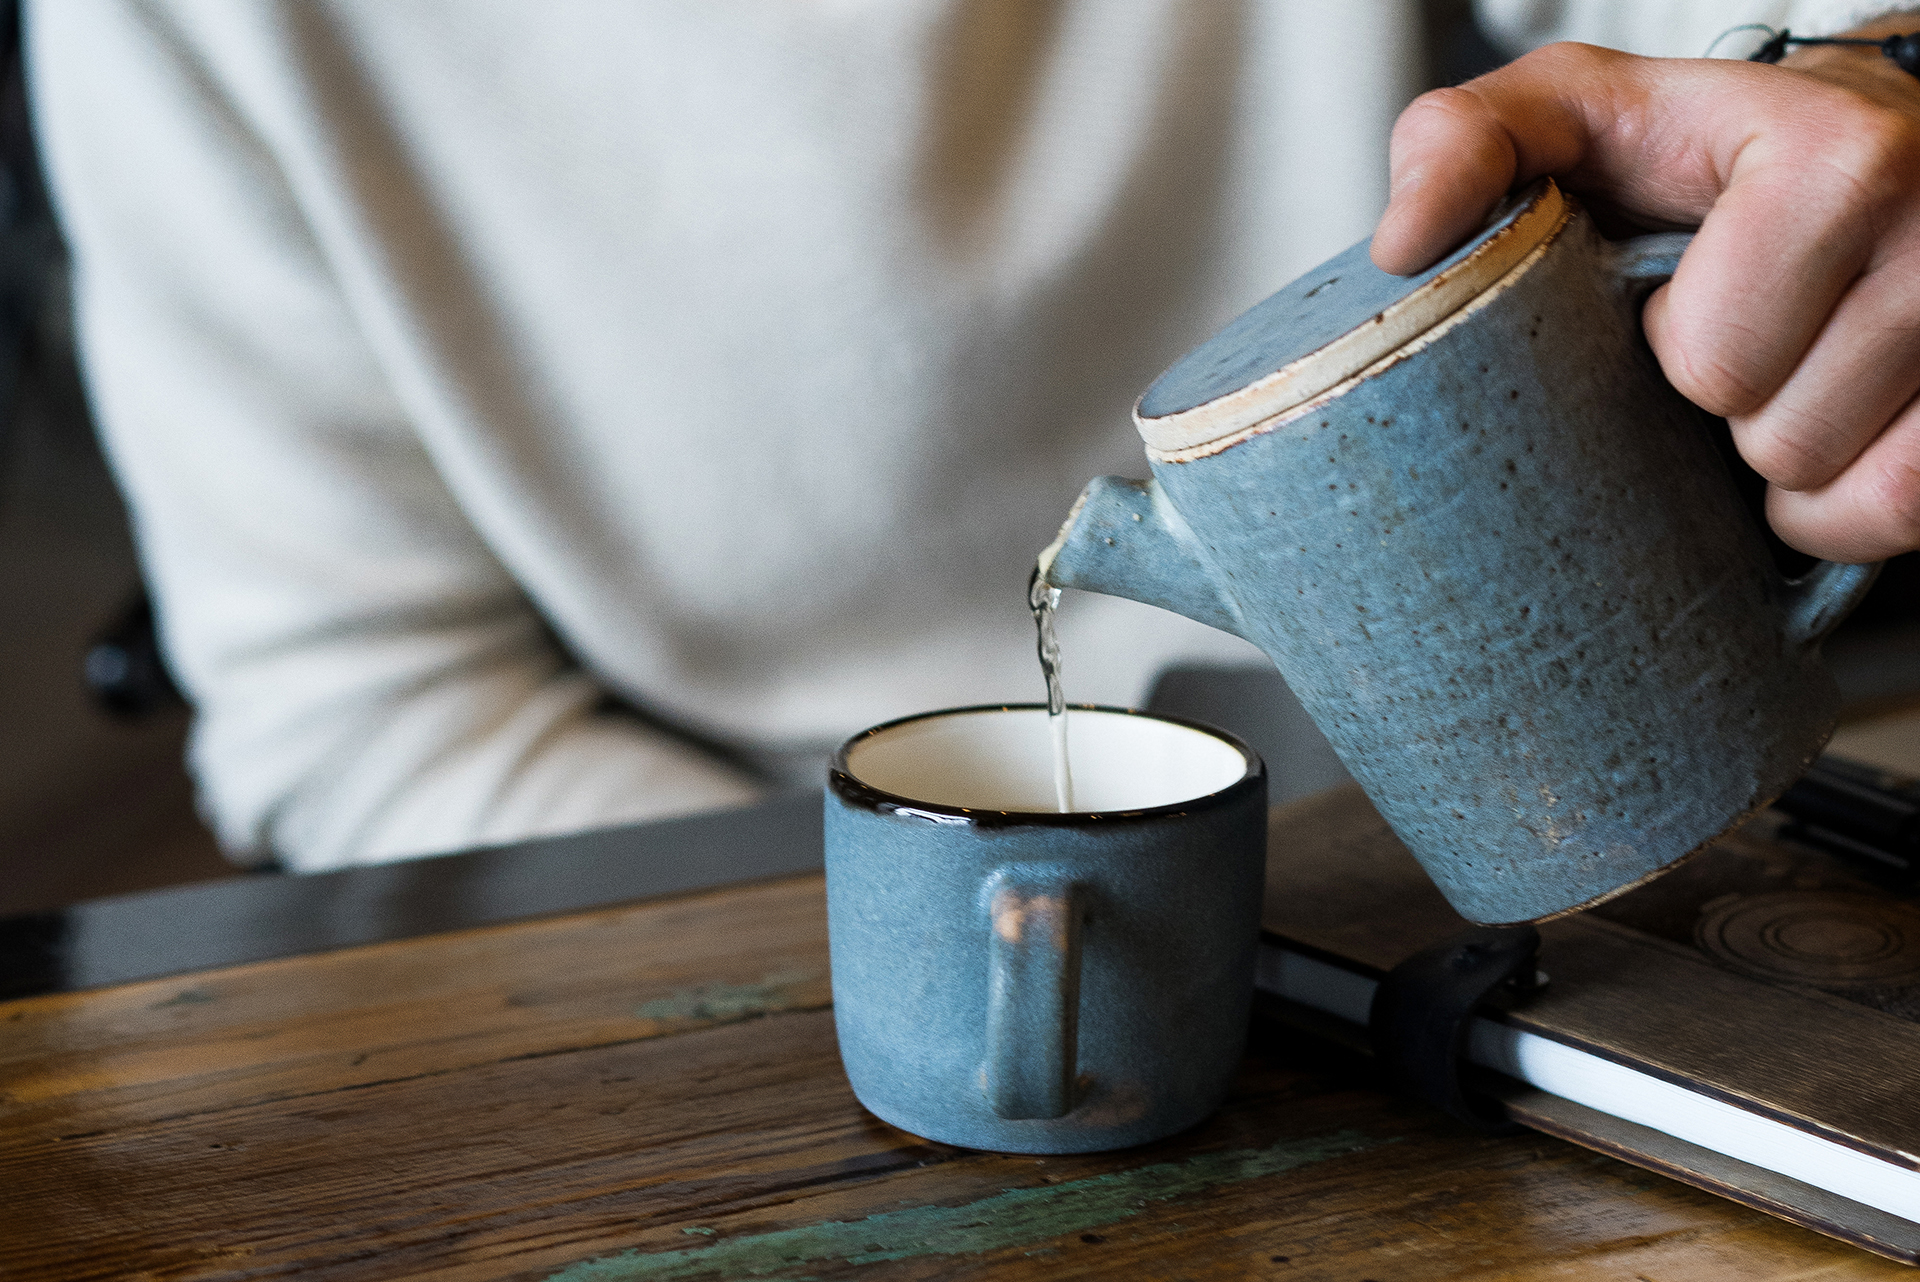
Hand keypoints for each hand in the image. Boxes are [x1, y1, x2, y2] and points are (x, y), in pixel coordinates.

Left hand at [1371, 22, 1919, 563]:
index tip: (1671, 290)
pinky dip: (1841, 503)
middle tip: (1726, 338)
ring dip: (1777, 454)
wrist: (1847, 141)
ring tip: (1772, 372)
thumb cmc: (1693, 148)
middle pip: (1774, 435)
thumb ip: (1465, 145)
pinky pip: (1897, 511)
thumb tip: (1403, 243)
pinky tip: (1822, 429)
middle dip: (1719, 407)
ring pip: (1834, 483)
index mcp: (1830, 154)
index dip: (1668, 344)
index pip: (1713, 359)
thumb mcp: (1565, 117)